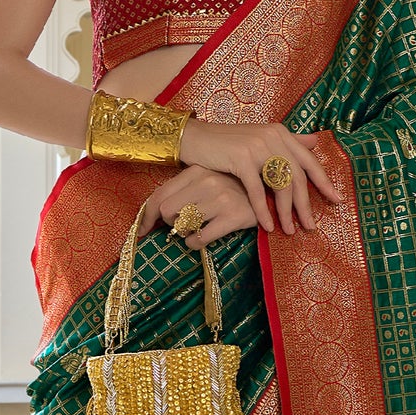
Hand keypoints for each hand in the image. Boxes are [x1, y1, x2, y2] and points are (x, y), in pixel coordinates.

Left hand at [137, 166, 255, 249]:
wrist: (273, 193)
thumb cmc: (235, 190)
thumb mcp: (209, 181)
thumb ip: (185, 191)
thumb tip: (156, 214)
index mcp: (197, 170)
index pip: (159, 195)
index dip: (146, 217)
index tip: (142, 231)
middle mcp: (206, 181)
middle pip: (166, 211)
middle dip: (170, 224)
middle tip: (182, 226)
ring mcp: (220, 198)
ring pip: (182, 225)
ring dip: (184, 234)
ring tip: (196, 231)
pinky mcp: (233, 216)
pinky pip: (199, 238)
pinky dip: (195, 244)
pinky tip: (202, 240)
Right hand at [176, 119, 343, 233]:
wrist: (196, 138)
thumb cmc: (228, 144)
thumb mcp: (261, 139)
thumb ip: (288, 141)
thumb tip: (315, 142)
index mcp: (281, 133)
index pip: (309, 160)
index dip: (324, 182)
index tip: (337, 200)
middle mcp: (273, 137)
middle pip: (298, 176)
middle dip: (305, 205)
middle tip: (311, 226)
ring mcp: (258, 146)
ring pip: (281, 185)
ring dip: (286, 211)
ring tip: (288, 230)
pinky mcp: (241, 158)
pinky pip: (258, 190)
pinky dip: (263, 210)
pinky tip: (267, 225)